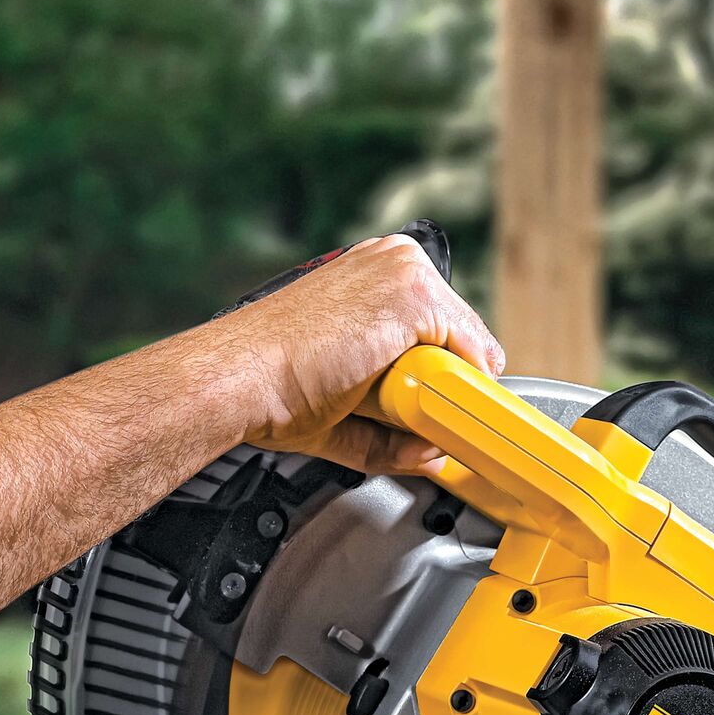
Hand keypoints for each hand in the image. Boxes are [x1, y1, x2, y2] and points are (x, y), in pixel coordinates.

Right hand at [225, 234, 504, 476]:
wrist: (242, 377)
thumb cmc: (273, 384)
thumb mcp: (347, 408)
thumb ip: (394, 432)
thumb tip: (431, 453)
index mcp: (375, 274)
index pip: (442, 325)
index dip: (441, 373)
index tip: (432, 406)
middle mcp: (393, 261)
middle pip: (459, 333)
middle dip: (444, 381)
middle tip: (408, 414)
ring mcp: (405, 273)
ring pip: (466, 342)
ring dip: (444, 386)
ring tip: (395, 408)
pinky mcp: (413, 295)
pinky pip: (470, 349)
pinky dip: (454, 387)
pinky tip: (416, 402)